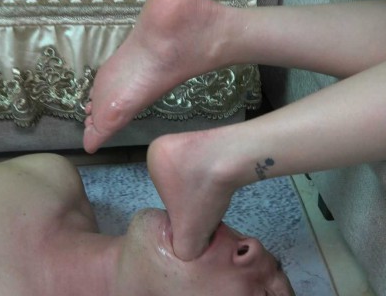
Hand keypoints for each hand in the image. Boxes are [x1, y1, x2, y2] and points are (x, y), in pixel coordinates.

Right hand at [147, 136, 237, 260]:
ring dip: (206, 187)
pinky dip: (216, 174)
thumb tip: (187, 248)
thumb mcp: (186, 234)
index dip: (184, 212)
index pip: (167, 197)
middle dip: (195, 199)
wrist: (232, 160)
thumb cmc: (202, 193)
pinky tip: (225, 182)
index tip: (197, 213)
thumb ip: (181, 246)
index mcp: (153, 159)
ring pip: (195, 173)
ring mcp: (187, 136)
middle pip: (180, 184)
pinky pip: (209, 162)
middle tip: (208, 206)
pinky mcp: (210, 136)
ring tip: (218, 195)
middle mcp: (165, 143)